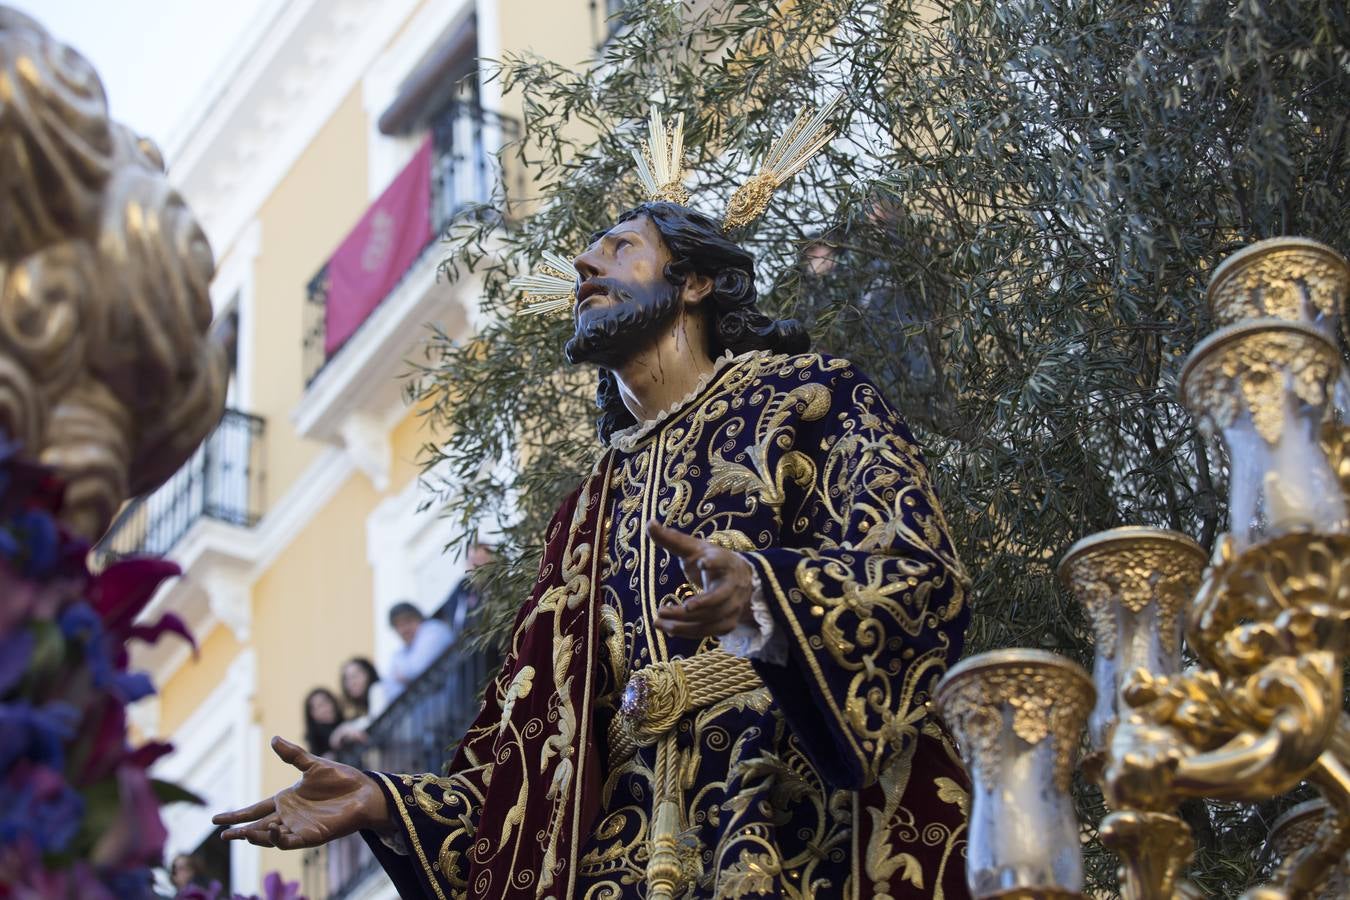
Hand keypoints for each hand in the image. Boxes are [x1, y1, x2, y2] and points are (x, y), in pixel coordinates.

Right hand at [212, 736, 389, 848]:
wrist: (364, 791)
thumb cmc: (341, 779)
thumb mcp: (313, 764)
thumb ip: (293, 754)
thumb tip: (273, 739)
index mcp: (286, 800)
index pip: (255, 809)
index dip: (237, 815)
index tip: (215, 819)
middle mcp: (289, 816)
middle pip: (258, 826)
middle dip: (240, 831)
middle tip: (222, 835)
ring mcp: (299, 828)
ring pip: (271, 837)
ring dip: (257, 836)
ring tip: (243, 833)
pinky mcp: (313, 836)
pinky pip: (291, 842)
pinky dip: (279, 840)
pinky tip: (271, 832)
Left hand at [648, 520, 755, 638]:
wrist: (740, 580)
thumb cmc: (711, 561)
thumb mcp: (694, 549)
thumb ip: (672, 539)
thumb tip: (649, 523)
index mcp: (725, 562)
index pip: (722, 561)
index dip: (714, 562)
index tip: (703, 563)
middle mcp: (733, 586)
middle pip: (716, 599)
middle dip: (692, 607)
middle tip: (662, 609)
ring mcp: (733, 606)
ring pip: (710, 620)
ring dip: (683, 624)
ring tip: (657, 620)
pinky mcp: (728, 623)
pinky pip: (708, 632)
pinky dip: (688, 632)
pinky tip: (668, 629)